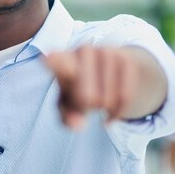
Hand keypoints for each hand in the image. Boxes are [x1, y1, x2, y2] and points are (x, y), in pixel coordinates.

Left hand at [44, 46, 164, 129]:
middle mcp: (83, 50)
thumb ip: (67, 117)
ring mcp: (105, 51)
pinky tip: (111, 113)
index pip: (57, 60)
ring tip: (100, 99)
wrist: (114, 71)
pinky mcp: (125, 58)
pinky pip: (124, 96)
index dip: (54, 62)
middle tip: (86, 100)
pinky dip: (118, 111)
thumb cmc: (82, 89)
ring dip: (104, 107)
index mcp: (62, 60)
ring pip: (106, 99)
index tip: (49, 59)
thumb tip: (77, 124)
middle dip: (88, 106)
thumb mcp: (70, 105)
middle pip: (86, 98)